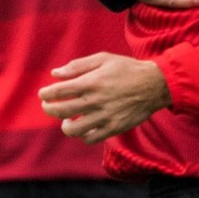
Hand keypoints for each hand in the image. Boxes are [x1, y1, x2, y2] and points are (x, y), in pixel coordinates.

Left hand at [38, 52, 170, 142]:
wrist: (154, 85)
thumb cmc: (127, 69)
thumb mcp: (103, 59)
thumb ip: (77, 66)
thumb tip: (55, 73)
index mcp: (91, 82)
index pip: (58, 91)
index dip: (46, 94)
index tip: (43, 94)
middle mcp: (95, 101)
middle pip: (61, 111)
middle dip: (48, 109)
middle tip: (47, 106)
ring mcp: (104, 117)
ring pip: (73, 130)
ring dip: (64, 125)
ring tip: (65, 120)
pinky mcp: (114, 128)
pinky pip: (90, 138)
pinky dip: (82, 135)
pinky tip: (83, 127)